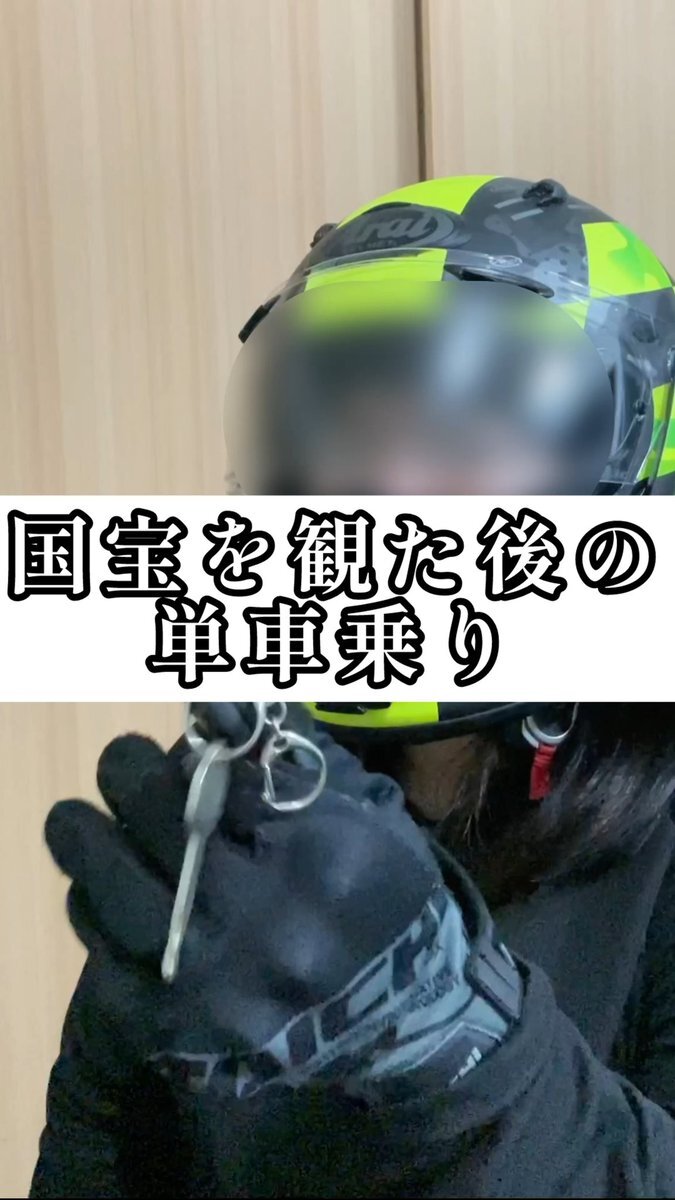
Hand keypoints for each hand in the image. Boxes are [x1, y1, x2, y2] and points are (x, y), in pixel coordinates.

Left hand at [45, 706, 506, 1101]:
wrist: (393, 1024)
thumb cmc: (376, 896)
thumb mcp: (366, 814)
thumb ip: (299, 754)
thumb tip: (223, 705)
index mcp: (326, 859)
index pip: (236, 778)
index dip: (203, 748)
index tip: (194, 733)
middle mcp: (272, 925)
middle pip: (167, 825)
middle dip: (130, 777)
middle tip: (120, 764)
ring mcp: (222, 986)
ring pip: (119, 897)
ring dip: (86, 843)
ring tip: (74, 821)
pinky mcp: (180, 1033)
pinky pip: (109, 962)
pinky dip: (94, 913)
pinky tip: (100, 890)